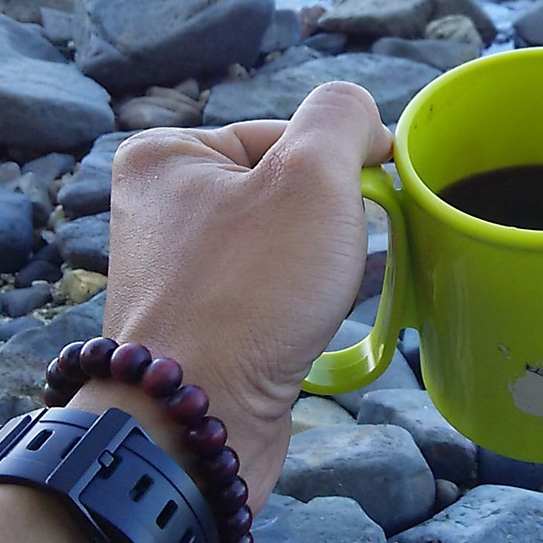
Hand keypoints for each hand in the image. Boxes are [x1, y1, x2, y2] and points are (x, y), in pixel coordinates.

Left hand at [88, 81, 392, 500]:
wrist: (198, 426)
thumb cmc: (249, 295)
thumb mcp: (312, 176)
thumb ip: (343, 119)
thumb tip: (361, 117)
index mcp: (167, 156)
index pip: (288, 134)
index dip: (346, 164)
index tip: (381, 198)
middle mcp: (161, 209)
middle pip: (287, 190)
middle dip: (334, 222)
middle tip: (345, 257)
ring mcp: (178, 272)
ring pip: (285, 245)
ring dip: (324, 266)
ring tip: (324, 297)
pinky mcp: (200, 325)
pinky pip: (269, 293)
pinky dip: (303, 302)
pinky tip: (314, 323)